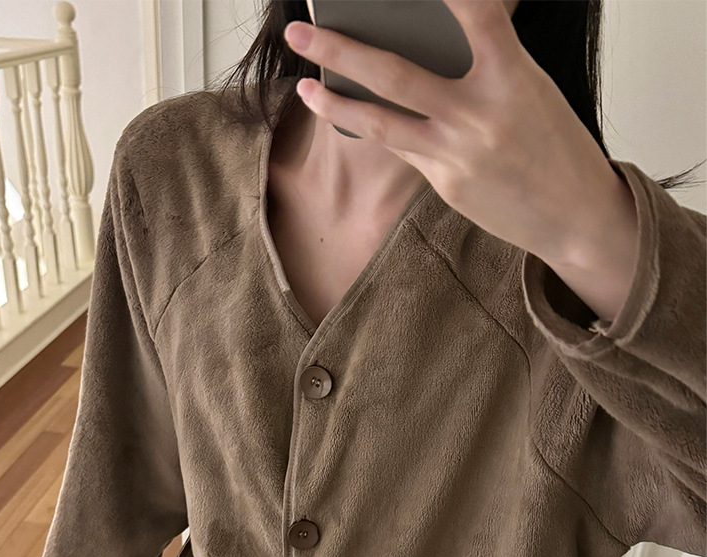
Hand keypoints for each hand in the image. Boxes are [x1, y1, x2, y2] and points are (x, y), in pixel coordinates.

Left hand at [284, 0, 637, 317]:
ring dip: (334, 100)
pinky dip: (375, 126)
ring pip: (381, 121)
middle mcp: (480, 114)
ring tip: (302, 84)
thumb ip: (481, 64)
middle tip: (299, 29)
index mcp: (514, 75)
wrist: (576, 216)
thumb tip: (422, 43)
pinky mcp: (447, 183)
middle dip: (339, 49)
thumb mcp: (530, 88)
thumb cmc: (555, 144)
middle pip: (394, 74)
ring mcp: (459, 153)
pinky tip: (349, 113)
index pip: (474, 12)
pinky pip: (402, 147)